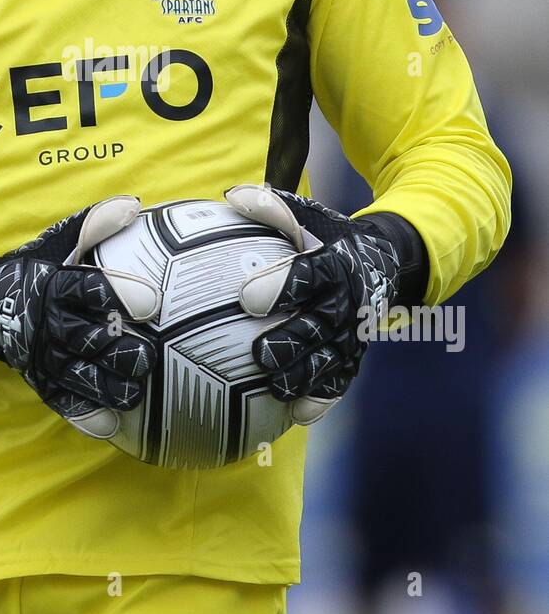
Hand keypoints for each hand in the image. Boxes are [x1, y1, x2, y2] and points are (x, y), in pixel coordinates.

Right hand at [0, 197, 159, 433]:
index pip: (87, 289)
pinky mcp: (39, 381)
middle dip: (118, 349)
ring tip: (137, 390)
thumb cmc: (39, 266)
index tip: (153, 303)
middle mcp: (48, 323)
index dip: (118, 295)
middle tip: (148, 355)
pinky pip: (60, 401)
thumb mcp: (61, 241)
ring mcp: (42, 356)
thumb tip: (133, 205)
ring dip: (107, 385)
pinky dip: (83, 414)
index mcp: (55, 285)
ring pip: (77, 375)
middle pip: (85, 339)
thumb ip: (95, 224)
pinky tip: (109, 425)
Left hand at [225, 183, 412, 425]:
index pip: (307, 275)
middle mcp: (346, 302)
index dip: (281, 287)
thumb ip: (271, 207)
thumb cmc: (327, 237)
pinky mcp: (354, 357)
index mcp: (334, 265)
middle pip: (318, 326)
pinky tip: (299, 416)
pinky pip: (340, 382)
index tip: (247, 297)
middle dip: (291, 341)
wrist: (382, 263)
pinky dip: (322, 398)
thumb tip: (232, 197)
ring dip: (303, 376)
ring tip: (274, 388)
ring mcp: (353, 334)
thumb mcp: (306, 216)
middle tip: (259, 353)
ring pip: (329, 360)